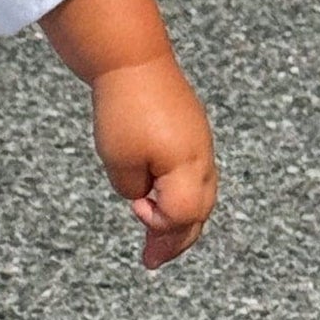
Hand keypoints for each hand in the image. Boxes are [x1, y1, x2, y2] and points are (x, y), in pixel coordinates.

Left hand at [90, 55, 216, 268]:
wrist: (131, 58)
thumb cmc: (122, 109)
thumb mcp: (118, 159)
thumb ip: (132, 189)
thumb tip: (143, 199)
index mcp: (188, 167)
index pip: (180, 216)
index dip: (157, 224)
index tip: (135, 212)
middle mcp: (201, 158)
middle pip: (198, 212)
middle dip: (176, 240)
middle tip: (153, 260)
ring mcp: (199, 143)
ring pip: (200, 195)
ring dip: (181, 220)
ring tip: (160, 241)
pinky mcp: (191, 131)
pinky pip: (194, 175)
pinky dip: (181, 195)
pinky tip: (163, 200)